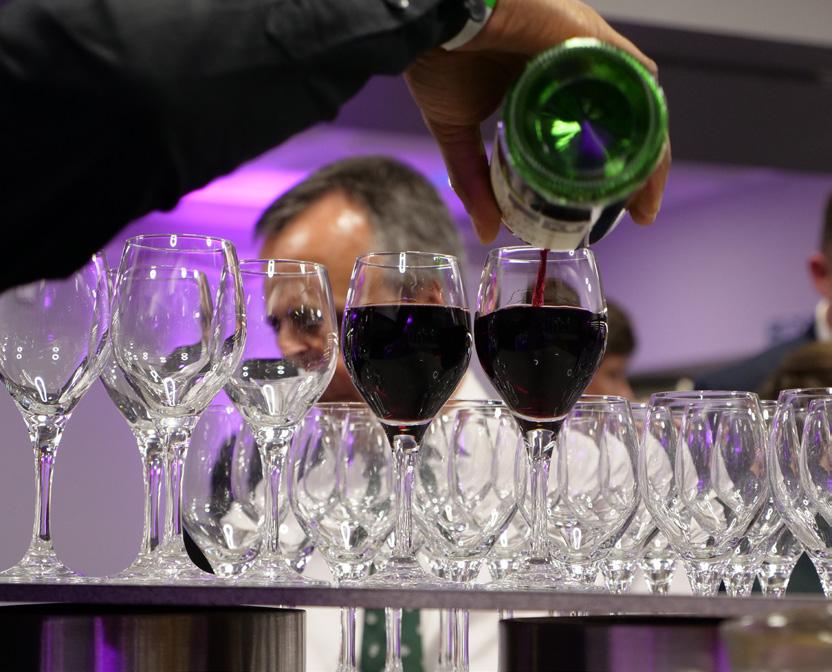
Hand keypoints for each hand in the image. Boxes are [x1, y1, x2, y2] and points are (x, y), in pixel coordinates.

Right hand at [405, 0, 670, 242]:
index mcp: (548, 85)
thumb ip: (474, 181)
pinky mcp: (590, 37)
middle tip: (642, 210)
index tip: (618, 210)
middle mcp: (574, 67)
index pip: (596, 133)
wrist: (429, 18)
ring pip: (638, 104)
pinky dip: (646, 115)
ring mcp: (586, 51)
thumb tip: (487, 230)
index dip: (613, 173)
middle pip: (626, 122)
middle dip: (640, 169)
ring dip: (648, 151)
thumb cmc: (439, 59)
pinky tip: (644, 153)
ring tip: (644, 193)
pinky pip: (636, 77)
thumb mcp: (457, 134)